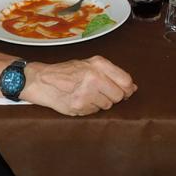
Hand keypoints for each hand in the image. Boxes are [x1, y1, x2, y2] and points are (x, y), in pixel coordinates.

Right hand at [21, 56, 135, 115]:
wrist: (43, 81)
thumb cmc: (67, 72)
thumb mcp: (89, 64)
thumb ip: (111, 74)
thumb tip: (132, 88)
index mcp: (98, 64)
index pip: (126, 81)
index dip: (127, 89)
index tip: (125, 91)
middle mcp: (94, 78)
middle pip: (118, 96)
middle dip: (112, 96)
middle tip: (100, 91)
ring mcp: (86, 93)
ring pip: (107, 105)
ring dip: (100, 102)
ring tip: (87, 94)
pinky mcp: (79, 106)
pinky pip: (94, 111)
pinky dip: (89, 108)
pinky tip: (80, 100)